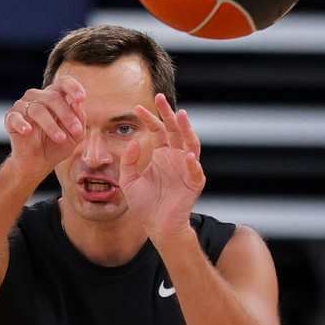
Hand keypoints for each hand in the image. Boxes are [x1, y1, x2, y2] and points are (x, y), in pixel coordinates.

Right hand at [1, 78, 85, 183]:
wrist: (39, 164)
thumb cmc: (58, 145)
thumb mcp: (75, 136)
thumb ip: (80, 120)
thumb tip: (77, 104)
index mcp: (55, 96)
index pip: (64, 82)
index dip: (73, 87)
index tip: (82, 99)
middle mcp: (38, 97)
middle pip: (53, 97)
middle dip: (67, 115)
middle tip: (76, 131)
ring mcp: (22, 106)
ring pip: (37, 109)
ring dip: (51, 125)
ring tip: (60, 139)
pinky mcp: (10, 118)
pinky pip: (15, 117)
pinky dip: (22, 123)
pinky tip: (28, 131)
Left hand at [127, 95, 205, 244]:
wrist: (156, 226)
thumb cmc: (144, 204)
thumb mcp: (128, 180)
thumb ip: (129, 162)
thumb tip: (134, 141)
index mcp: (161, 154)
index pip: (157, 130)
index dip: (149, 118)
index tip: (137, 107)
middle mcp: (175, 157)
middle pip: (175, 130)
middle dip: (169, 114)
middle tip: (161, 98)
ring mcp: (186, 168)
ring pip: (190, 143)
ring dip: (186, 130)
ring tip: (181, 116)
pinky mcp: (193, 183)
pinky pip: (195, 171)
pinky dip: (192, 163)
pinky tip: (188, 155)